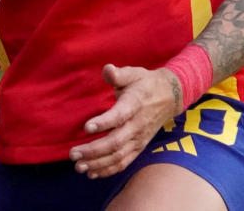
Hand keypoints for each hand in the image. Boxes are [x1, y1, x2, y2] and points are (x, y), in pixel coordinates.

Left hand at [69, 64, 181, 178]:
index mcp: (135, 104)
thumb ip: (119, 74)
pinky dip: (108, 170)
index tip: (86, 127)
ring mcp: (139, 139)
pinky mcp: (138, 147)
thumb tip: (107, 69)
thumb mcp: (133, 73)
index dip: (104, 123)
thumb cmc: (145, 84)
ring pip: (118, 156)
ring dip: (98, 163)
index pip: (120, 116)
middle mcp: (137, 125)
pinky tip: (92, 173)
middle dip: (93, 150)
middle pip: (116, 142)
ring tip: (79, 166)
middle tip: (73, 153)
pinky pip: (124, 162)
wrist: (170, 97)